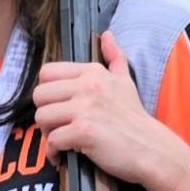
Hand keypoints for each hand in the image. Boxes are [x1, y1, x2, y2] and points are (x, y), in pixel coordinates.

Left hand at [33, 31, 169, 185]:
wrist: (150, 148)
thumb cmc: (134, 118)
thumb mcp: (126, 81)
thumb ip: (114, 58)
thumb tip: (107, 35)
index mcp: (92, 72)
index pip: (47, 73)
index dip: (47, 92)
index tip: (59, 106)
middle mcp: (87, 86)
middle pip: (39, 95)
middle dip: (45, 113)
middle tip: (58, 126)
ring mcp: (85, 108)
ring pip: (42, 117)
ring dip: (48, 133)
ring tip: (63, 140)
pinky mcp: (84, 131)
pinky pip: (52, 141)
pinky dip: (54, 152)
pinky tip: (64, 155)